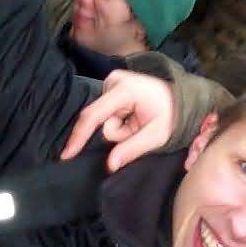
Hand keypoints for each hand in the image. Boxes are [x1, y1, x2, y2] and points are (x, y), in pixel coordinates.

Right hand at [61, 70, 180, 171]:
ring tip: (138, 119)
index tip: (67, 154)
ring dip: (120, 126)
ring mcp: (111, 81)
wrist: (178, 97)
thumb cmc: (170, 115)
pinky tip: (131, 115)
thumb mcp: (157, 136)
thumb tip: (110, 165)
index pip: (94, 116)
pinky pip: (106, 113)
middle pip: (100, 120)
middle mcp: (113, 82)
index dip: (79, 136)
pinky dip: (118, 119)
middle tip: (139, 127)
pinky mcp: (110, 85)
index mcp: (125, 91)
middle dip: (118, 132)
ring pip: (103, 118)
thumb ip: (132, 149)